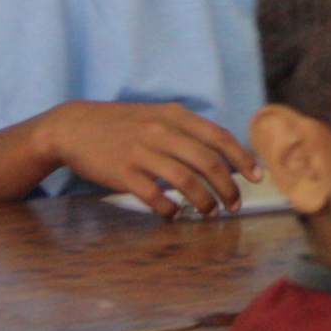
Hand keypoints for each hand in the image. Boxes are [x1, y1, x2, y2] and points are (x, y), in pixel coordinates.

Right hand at [44, 101, 257, 216]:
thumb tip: (223, 155)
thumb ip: (186, 131)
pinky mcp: (123, 172)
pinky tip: (174, 215)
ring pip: (185, 181)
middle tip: (234, 204)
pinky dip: (169, 209)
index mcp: (174, 115)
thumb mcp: (156, 115)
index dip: (242, 159)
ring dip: (204, 201)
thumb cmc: (122, 125)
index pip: (218, 137)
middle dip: (228, 187)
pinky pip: (155, 195)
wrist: (74, 127)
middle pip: (208, 162)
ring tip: (210, 213)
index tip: (256, 177)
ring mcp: (141, 151)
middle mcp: (161, 130)